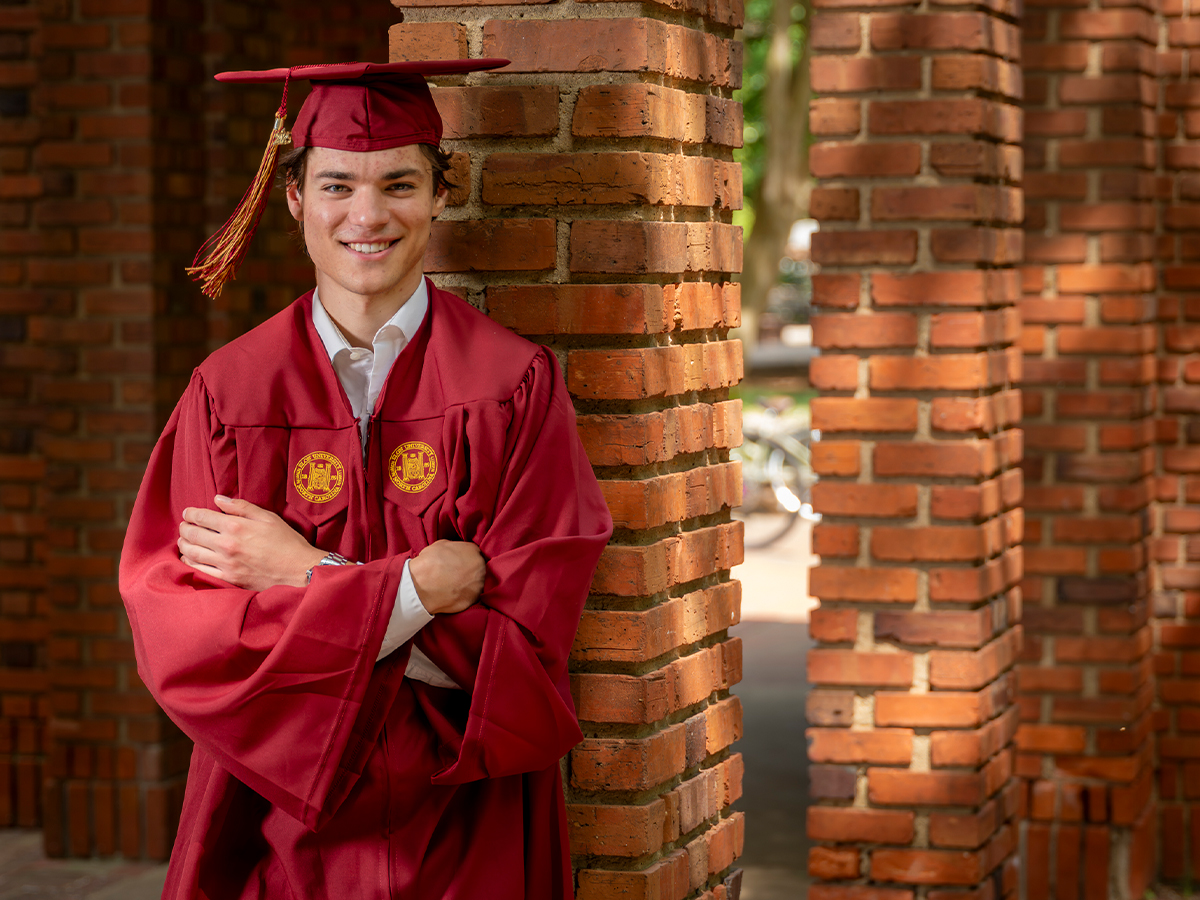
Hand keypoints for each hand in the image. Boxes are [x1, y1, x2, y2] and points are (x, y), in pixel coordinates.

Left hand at [178, 495, 325, 590]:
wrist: (298, 571)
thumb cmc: (287, 542)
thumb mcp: (268, 517)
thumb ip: (242, 507)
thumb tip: (218, 500)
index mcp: (236, 526)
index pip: (203, 517)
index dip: (191, 513)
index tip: (188, 512)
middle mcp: (227, 545)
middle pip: (193, 534)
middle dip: (184, 528)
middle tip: (183, 526)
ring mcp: (226, 564)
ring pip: (192, 553)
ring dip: (184, 544)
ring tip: (184, 540)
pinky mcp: (228, 579)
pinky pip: (200, 571)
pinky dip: (190, 563)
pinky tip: (189, 559)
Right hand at [409, 540, 484, 614]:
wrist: (421, 585)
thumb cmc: (429, 563)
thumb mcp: (441, 545)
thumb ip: (454, 548)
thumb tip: (455, 553)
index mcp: (473, 551)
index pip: (474, 553)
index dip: (465, 558)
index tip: (459, 563)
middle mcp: (480, 567)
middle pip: (477, 568)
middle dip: (468, 571)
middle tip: (456, 574)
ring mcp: (478, 584)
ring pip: (476, 583)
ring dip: (467, 584)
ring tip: (453, 585)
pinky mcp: (473, 599)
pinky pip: (470, 596)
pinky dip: (463, 595)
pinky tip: (453, 594)